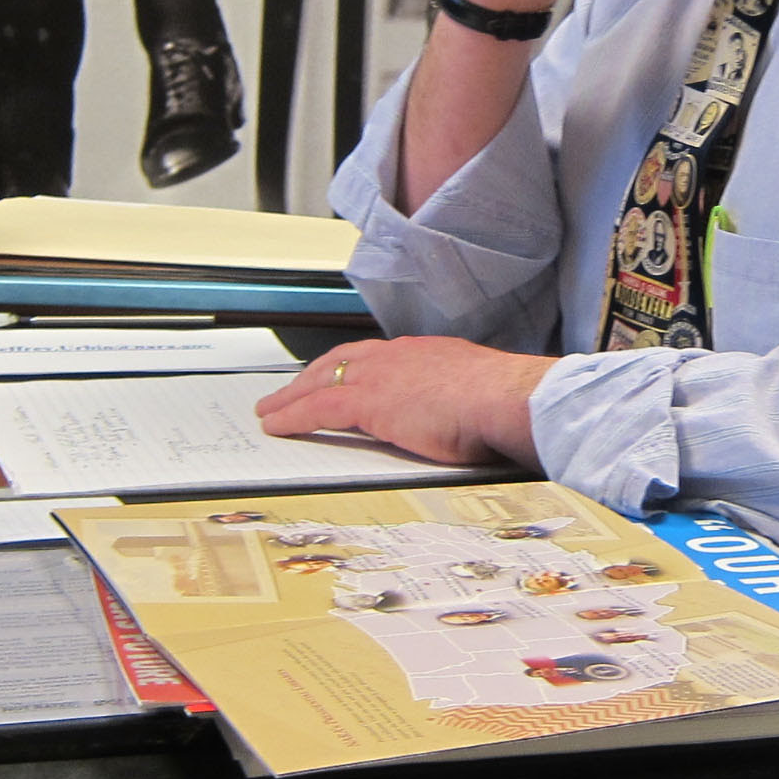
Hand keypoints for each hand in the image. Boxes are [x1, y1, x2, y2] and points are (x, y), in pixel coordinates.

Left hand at [255, 337, 555, 468]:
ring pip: (322, 380)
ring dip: (292, 396)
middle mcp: (399, 356)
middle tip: (290, 390)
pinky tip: (277, 425)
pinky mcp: (369, 402)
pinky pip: (318, 408)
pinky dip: (293, 416)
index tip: (341, 376)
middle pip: (341, 361)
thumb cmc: (505, 403)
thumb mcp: (478, 394)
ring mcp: (381, 376)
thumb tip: (467, 417)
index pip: (377, 357)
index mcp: (426, 353)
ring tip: (272, 409)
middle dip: (312, 375)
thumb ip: (460, 400)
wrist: (507, 398)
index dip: (352, 367)